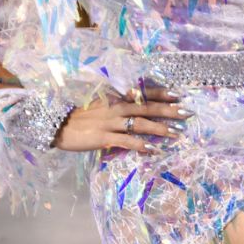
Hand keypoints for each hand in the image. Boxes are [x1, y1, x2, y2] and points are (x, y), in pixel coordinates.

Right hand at [53, 88, 190, 153]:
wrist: (57, 123)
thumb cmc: (79, 114)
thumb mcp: (99, 102)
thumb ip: (116, 101)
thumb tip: (134, 99)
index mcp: (115, 97)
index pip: (143, 93)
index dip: (161, 92)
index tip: (179, 93)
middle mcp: (116, 107)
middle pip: (147, 107)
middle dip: (169, 110)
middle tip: (187, 113)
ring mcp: (111, 122)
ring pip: (141, 124)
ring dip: (160, 128)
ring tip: (177, 133)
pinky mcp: (104, 137)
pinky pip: (127, 141)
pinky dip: (141, 145)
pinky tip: (154, 150)